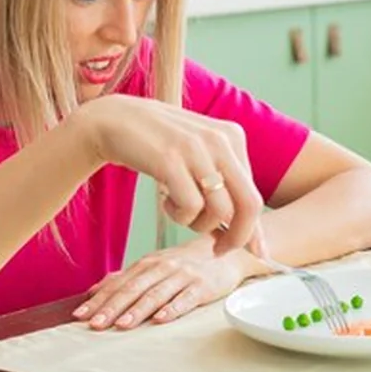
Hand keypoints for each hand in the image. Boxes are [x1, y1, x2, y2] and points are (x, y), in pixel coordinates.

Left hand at [73, 238, 251, 329]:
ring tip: (122, 325)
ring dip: (138, 310)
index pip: (118, 284)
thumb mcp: (153, 266)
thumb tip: (93, 290)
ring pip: (156, 294)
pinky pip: (186, 298)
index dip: (99, 300)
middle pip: (133, 289)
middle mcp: (161, 267)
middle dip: (113, 307)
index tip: (80, 315)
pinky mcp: (202, 286)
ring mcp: (182, 275)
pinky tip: (161, 320)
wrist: (225, 251)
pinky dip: (173, 308)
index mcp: (146, 264)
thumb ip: (125, 277)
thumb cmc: (185, 263)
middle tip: (95, 324)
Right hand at [75, 94, 264, 255]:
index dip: (251, 229)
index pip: (255, 193)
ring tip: (180, 210)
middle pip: (249, 204)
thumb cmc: (159, 145)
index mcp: (232, 135)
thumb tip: (255, 239)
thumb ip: (225, 186)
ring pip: (220, 211)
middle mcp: (220, 139)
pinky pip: (190, 207)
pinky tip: (166, 200)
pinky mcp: (170, 160)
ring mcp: (195, 148)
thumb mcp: (200, 156)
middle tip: (219, 250)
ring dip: (200, 225)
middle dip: (238, 237)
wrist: (114, 120)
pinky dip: (179, 215)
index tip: (251, 251)